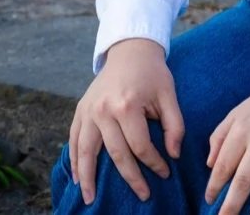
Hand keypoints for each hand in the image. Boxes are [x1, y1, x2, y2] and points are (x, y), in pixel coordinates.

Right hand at [69, 38, 184, 204]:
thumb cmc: (153, 73)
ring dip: (88, 178)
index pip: (141, 146)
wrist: (131, 50)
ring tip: (90, 199)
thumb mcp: (169, 94)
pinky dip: (74, 160)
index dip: (154, 163)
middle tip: (143, 195)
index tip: (165, 173)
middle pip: (117, 154)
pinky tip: (78, 177)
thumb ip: (175, 125)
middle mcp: (104, 110)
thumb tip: (174, 155)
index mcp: (127, 105)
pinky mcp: (81, 109)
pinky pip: (74, 139)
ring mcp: (89, 110)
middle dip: (131, 178)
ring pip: (86, 152)